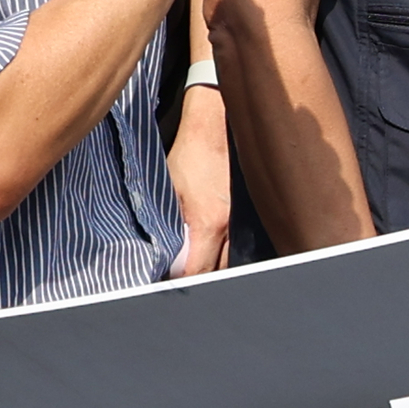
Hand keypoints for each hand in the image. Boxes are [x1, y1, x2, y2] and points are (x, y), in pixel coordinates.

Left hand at [167, 84, 231, 277]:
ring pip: (232, 260)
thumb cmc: (191, 154)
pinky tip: (213, 249)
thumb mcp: (168, 191)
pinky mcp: (249, 214)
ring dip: (214, 266)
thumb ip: (167, 226)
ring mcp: (244, 221)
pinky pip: (240, 244)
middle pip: (219, 272)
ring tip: (195, 264)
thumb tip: (159, 253)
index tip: (167, 282)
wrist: (218, 124)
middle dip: (200, 279)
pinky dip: (227, 252)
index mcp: (209, 223)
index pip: (198, 272)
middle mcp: (231, 227)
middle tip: (178, 276)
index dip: (181, 282)